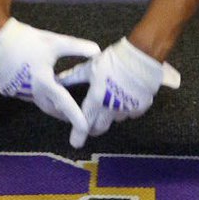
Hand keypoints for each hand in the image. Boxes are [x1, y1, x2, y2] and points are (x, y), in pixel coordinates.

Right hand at [0, 18, 98, 140]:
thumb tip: (96, 51)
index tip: (86, 129)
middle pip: (53, 109)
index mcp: (44, 82)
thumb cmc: (25, 40)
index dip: (77, 117)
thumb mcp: (54, 42)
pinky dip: (41, 97)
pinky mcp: (10, 90)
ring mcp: (19, 93)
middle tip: (80, 119)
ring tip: (66, 107)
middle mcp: (31, 92)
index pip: (65, 104)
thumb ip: (76, 47)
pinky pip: (30, 98)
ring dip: (54, 106)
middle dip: (67, 115)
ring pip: (41, 104)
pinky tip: (45, 91)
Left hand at [60, 37, 180, 148]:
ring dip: (110, 115)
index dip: (78, 134)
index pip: (84, 122)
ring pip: (115, 119)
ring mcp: (127, 109)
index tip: (75, 143)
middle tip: (90, 124)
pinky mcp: (141, 107)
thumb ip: (73, 77)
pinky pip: (130, 113)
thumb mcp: (89, 67)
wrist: (141, 56)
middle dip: (94, 127)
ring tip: (109, 101)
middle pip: (100, 127)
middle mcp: (111, 108)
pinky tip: (124, 97)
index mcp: (96, 99)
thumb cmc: (112, 60)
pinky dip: (125, 108)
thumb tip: (57, 81)